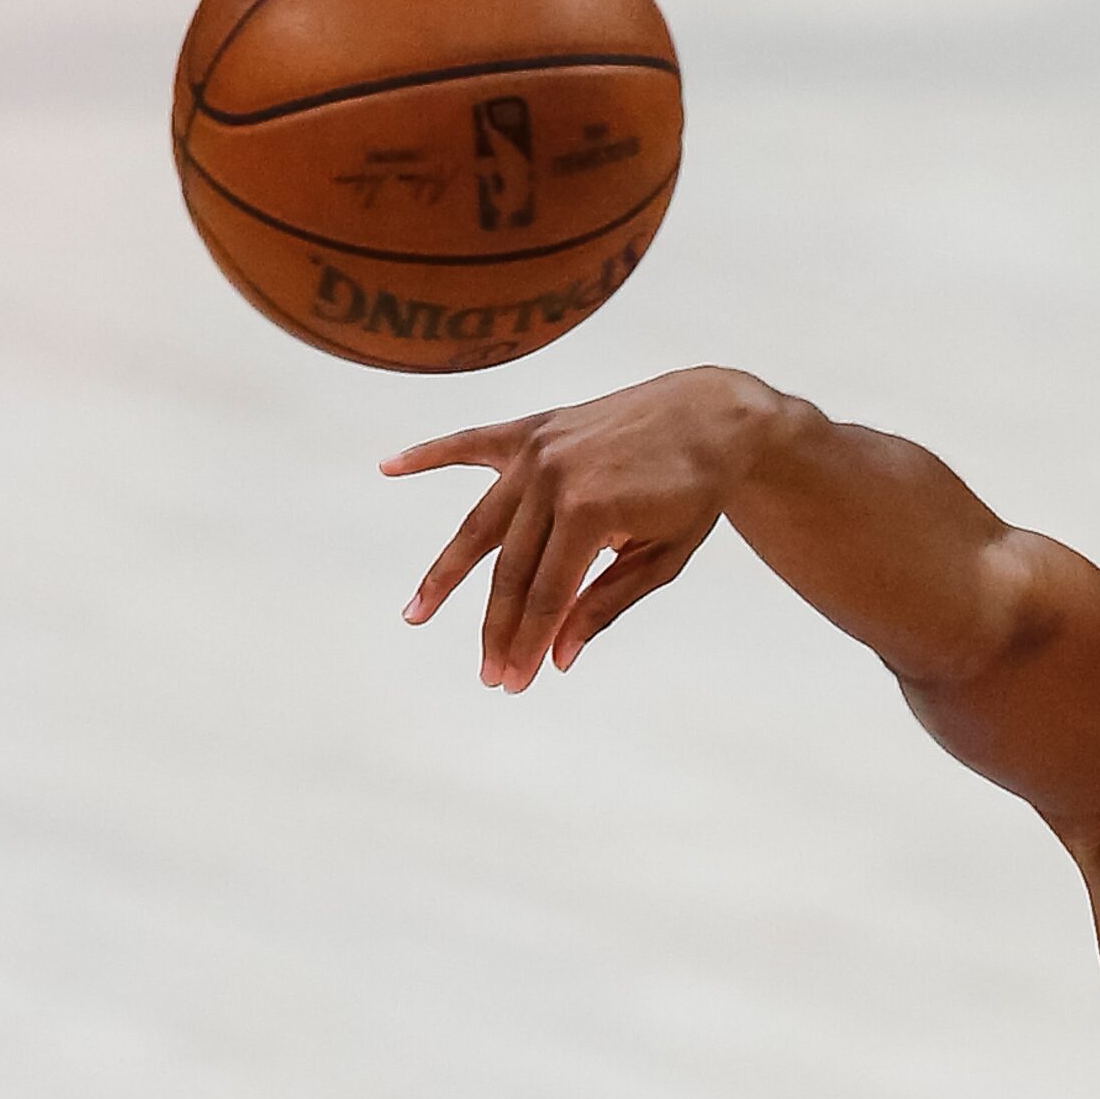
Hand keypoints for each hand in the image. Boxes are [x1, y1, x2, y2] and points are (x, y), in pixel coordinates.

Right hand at [382, 366, 781, 689]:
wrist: (711, 416)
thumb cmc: (694, 492)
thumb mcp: (663, 557)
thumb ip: (607, 603)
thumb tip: (559, 657)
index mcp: (591, 510)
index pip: (547, 594)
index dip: (529, 644)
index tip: (515, 683)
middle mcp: (553, 476)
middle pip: (510, 569)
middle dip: (498, 628)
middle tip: (488, 674)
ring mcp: (538, 449)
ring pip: (481, 523)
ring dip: (447, 572)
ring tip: (417, 612)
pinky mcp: (533, 429)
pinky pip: (472, 443)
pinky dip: (430, 453)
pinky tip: (388, 467)